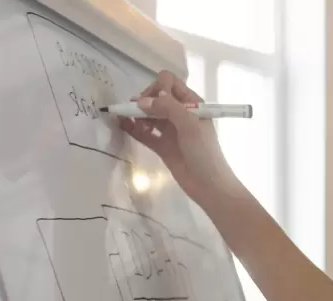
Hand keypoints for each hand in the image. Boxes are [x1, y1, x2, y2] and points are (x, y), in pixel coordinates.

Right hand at [120, 71, 247, 207]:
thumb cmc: (204, 152)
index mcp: (192, 104)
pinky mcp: (162, 146)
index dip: (158, 88)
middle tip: (136, 112)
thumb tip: (141, 101)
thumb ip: (167, 108)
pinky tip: (123, 125)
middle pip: (156, 97)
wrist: (209, 185)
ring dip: (137, 114)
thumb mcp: (190, 124)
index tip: (153, 102)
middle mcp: (180, 114)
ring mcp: (170, 130)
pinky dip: (133, 128)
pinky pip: (144, 132)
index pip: (169, 83)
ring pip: (148, 114)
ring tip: (131, 122)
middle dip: (144, 100)